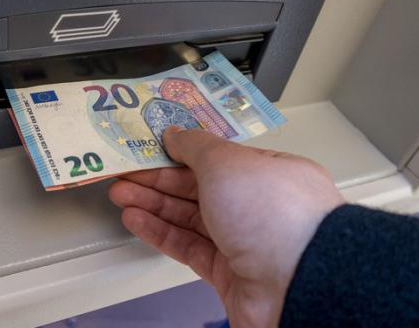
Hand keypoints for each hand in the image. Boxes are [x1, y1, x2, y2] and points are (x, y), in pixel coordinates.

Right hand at [109, 126, 344, 326]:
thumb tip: (175, 133)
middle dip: (159, 179)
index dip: (182, 152)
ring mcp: (245, 242)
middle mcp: (259, 207)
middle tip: (126, 172)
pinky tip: (137, 221)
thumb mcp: (228, 162)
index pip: (219, 158)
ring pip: (190, 218)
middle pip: (200, 188)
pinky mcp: (229, 274)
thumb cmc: (274, 214)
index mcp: (269, 173)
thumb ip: (195, 146)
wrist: (296, 285)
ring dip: (154, 204)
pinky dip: (161, 232)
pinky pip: (188, 247)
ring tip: (121, 195)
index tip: (151, 148)